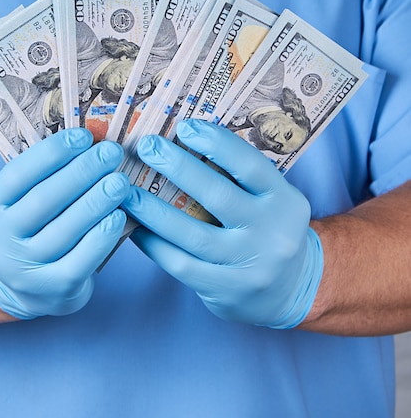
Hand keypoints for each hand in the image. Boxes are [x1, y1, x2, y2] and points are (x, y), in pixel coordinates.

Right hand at [0, 128, 128, 318]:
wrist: (17, 286)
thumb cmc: (27, 229)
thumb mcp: (17, 202)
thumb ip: (42, 177)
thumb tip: (88, 141)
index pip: (18, 175)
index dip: (52, 153)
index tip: (84, 135)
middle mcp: (0, 239)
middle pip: (44, 200)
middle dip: (82, 172)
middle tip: (111, 152)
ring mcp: (24, 269)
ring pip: (64, 230)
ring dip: (96, 201)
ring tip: (120, 181)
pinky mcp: (53, 291)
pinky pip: (81, 261)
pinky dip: (101, 237)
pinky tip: (119, 216)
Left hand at [121, 119, 322, 327]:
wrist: (291, 291)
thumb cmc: (267, 231)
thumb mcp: (268, 201)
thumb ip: (238, 179)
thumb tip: (182, 143)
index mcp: (285, 201)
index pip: (250, 165)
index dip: (217, 143)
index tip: (185, 126)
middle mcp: (272, 233)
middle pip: (218, 195)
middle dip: (177, 167)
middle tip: (147, 147)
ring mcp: (250, 266)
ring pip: (192, 234)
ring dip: (153, 209)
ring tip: (126, 191)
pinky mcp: (227, 291)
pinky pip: (181, 265)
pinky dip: (154, 245)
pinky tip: (135, 228)